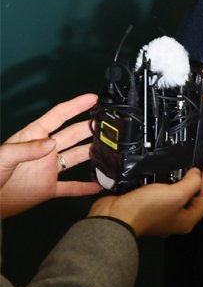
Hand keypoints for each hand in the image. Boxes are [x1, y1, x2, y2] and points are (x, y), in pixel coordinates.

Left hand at [0, 93, 100, 217]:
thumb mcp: (4, 156)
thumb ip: (28, 149)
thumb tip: (52, 143)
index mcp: (34, 137)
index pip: (58, 116)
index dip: (76, 106)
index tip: (92, 99)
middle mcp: (45, 150)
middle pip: (73, 134)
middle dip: (89, 127)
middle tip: (107, 123)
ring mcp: (48, 169)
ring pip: (76, 157)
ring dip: (91, 152)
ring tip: (108, 148)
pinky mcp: (48, 188)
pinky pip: (71, 186)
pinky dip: (85, 187)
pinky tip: (98, 185)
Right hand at [88, 167, 202, 237]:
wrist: (115, 216)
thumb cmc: (146, 210)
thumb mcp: (177, 194)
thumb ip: (192, 182)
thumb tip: (197, 173)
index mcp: (187, 220)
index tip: (200, 168)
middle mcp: (176, 219)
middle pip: (193, 197)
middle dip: (193, 181)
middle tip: (188, 167)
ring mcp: (161, 214)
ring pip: (176, 194)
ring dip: (177, 181)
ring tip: (176, 168)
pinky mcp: (148, 207)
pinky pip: (161, 192)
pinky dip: (163, 183)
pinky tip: (160, 174)